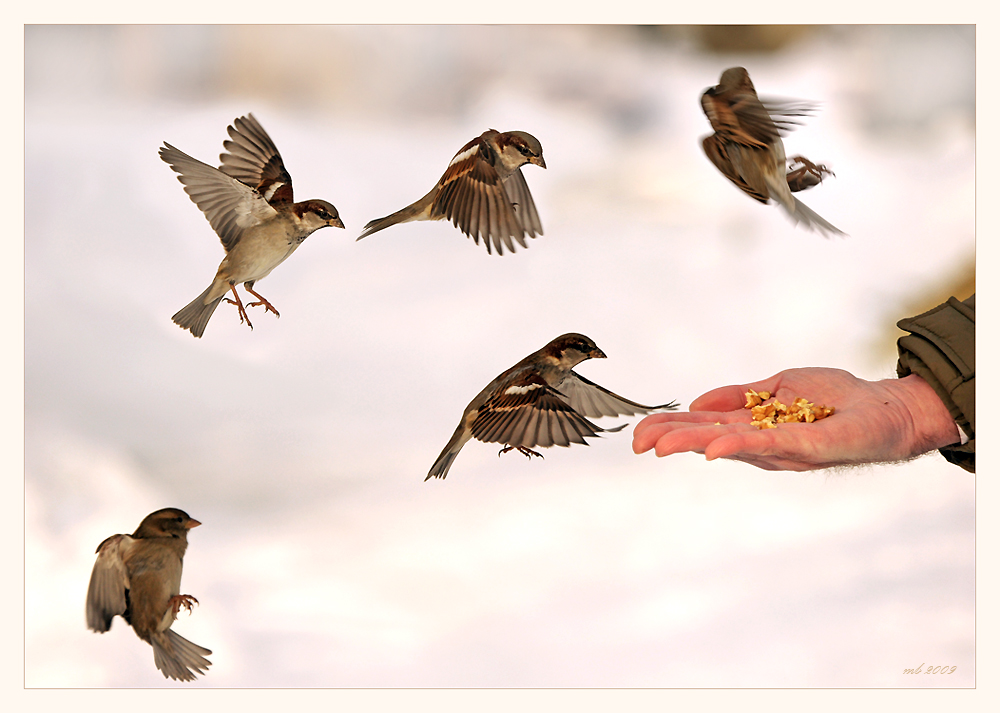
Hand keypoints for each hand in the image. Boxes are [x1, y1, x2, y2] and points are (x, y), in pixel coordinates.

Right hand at [632, 368, 960, 470]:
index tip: (641, 432)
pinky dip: (738, 446)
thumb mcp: (778, 387)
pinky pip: (767, 445)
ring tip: (658, 446)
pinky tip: (712, 447)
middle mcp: (762, 444)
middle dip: (671, 441)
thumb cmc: (837, 400)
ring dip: (691, 444)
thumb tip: (696, 403)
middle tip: (637, 443)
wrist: (888, 408)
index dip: (672, 429)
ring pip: (728, 445)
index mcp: (753, 427)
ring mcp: (782, 447)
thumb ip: (740, 395)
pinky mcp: (807, 445)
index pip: (704, 428)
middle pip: (708, 440)